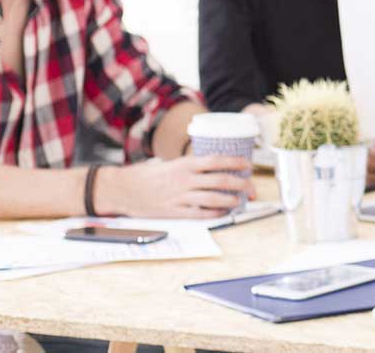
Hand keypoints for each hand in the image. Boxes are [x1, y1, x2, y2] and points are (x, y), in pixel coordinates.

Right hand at [98, 155, 251, 218]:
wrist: (123, 189)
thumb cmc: (148, 175)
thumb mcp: (172, 164)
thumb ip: (192, 166)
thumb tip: (217, 167)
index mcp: (185, 164)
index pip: (217, 160)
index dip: (236, 162)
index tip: (248, 165)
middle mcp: (184, 179)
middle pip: (221, 180)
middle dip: (241, 184)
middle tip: (252, 188)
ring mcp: (179, 196)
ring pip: (213, 198)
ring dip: (231, 200)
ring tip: (240, 200)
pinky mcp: (173, 212)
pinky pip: (199, 213)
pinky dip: (215, 213)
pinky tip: (223, 212)